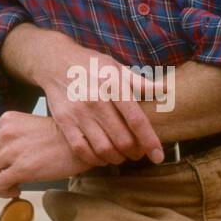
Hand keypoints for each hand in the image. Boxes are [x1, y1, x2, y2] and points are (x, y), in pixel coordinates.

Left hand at [0, 113, 91, 197]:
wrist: (83, 143)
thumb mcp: (30, 129)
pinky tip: (17, 191)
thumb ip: (12, 140)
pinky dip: (3, 192)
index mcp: (6, 121)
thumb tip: (0, 162)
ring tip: (7, 190)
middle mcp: (5, 133)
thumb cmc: (61, 139)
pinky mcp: (22, 167)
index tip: (4, 171)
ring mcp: (12, 150)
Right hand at [33, 31, 164, 166]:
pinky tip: (101, 156)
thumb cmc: (90, 65)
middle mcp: (95, 99)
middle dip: (135, 152)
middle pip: (122, 139)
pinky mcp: (64, 121)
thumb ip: (140, 82)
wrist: (54, 61)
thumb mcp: (116, 67)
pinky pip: (81, 149)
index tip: (158, 156)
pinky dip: (94, 159)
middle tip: (138, 153)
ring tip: (122, 156)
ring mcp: (78, 112)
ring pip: (103, 148)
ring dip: (117, 158)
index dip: (150, 141)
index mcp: (112, 85)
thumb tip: (166, 90)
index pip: (136, 120)